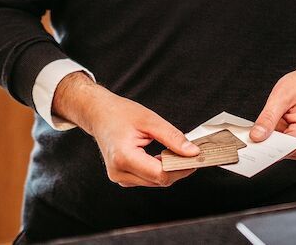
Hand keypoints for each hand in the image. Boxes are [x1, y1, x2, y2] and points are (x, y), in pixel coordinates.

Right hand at [53, 72, 199, 187]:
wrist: (99, 114)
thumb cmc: (120, 114)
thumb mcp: (150, 120)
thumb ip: (172, 137)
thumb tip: (192, 152)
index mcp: (123, 158)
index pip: (160, 174)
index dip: (181, 168)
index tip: (196, 159)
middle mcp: (119, 172)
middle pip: (158, 180)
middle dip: (178, 169)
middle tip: (193, 154)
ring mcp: (119, 177)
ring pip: (154, 181)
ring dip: (169, 170)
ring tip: (179, 153)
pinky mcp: (122, 176)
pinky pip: (147, 178)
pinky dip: (159, 169)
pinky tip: (166, 156)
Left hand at [249, 62, 295, 159]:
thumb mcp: (281, 96)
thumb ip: (268, 118)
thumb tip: (255, 137)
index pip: (278, 149)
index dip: (261, 145)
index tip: (248, 140)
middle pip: (277, 151)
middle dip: (264, 140)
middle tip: (255, 126)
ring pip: (276, 149)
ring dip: (268, 137)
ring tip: (269, 120)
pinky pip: (280, 145)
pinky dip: (272, 136)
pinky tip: (271, 124)